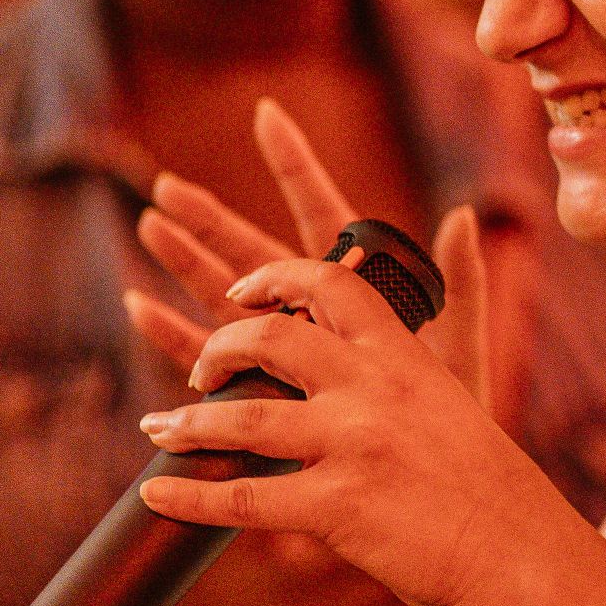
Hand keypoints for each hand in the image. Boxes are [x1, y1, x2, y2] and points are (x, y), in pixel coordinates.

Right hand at [125, 98, 492, 416]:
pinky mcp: (262, 396)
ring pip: (221, 298)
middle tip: (167, 185)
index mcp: (358, 290)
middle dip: (211, 219)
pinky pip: (210, 360)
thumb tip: (464, 215)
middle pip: (253, 254)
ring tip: (149, 226)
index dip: (295, 166)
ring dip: (184, 264)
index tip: (268, 115)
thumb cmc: (457, 417)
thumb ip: (460, 283)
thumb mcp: (461, 347)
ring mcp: (283, 355)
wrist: (439, 491)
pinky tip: (140, 307)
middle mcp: (313, 316)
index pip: (322, 213)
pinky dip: (173, 334)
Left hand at [137, 250, 557, 605]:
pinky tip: (158, 494)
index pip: (327, 284)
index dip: (271, 277)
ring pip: (242, 420)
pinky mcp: (337, 509)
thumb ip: (456, 299)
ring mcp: (352, 448)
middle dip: (213, 350)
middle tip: (196, 375)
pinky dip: (191, 497)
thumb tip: (461, 217)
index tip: (238, 290)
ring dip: (186, 426)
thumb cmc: (489, 478)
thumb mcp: (466, 376)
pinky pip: (244, 500)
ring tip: (158, 431)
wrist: (519, 554)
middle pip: (267, 340)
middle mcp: (373, 390)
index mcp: (401, 355)